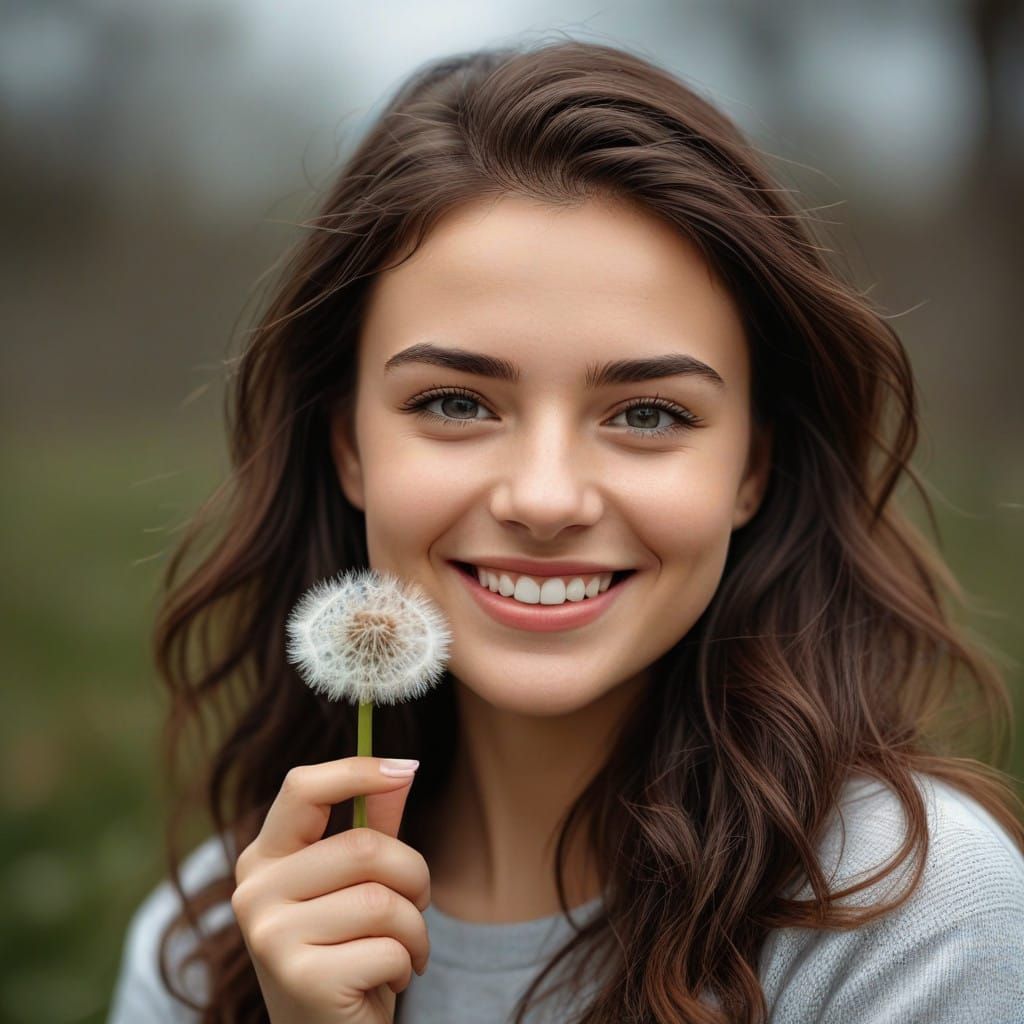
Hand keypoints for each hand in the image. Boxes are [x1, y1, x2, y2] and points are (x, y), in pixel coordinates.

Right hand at [231, 757, 430, 1023]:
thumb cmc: (348, 951)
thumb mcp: (357, 882)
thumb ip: (373, 824)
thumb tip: (404, 768)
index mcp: (263, 859)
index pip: (303, 788)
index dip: (358, 770)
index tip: (407, 767)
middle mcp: (254, 893)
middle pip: (362, 846)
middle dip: (413, 875)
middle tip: (417, 903)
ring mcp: (270, 938)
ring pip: (381, 899)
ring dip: (415, 927)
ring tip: (403, 948)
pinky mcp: (301, 980)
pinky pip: (388, 947)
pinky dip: (407, 962)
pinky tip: (388, 980)